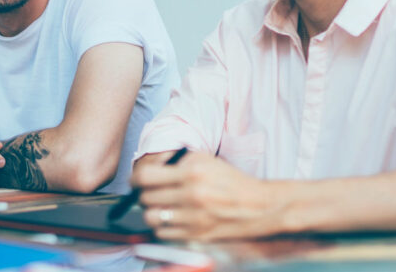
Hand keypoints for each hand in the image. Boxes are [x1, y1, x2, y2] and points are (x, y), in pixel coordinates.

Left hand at [131, 152, 284, 240]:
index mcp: (192, 171)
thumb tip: (152, 169)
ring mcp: (194, 217)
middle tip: (153, 193)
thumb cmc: (232, 181)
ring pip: (152, 217)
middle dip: (146, 195)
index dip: (136, 179)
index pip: (146, 176)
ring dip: (153, 212)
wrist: (259, 205)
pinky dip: (164, 227)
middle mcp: (191, 194)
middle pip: (146, 197)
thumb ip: (178, 162)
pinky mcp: (197, 234)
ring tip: (162, 207)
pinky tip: (174, 219)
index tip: (137, 181)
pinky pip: (164, 233)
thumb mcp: (206, 160)